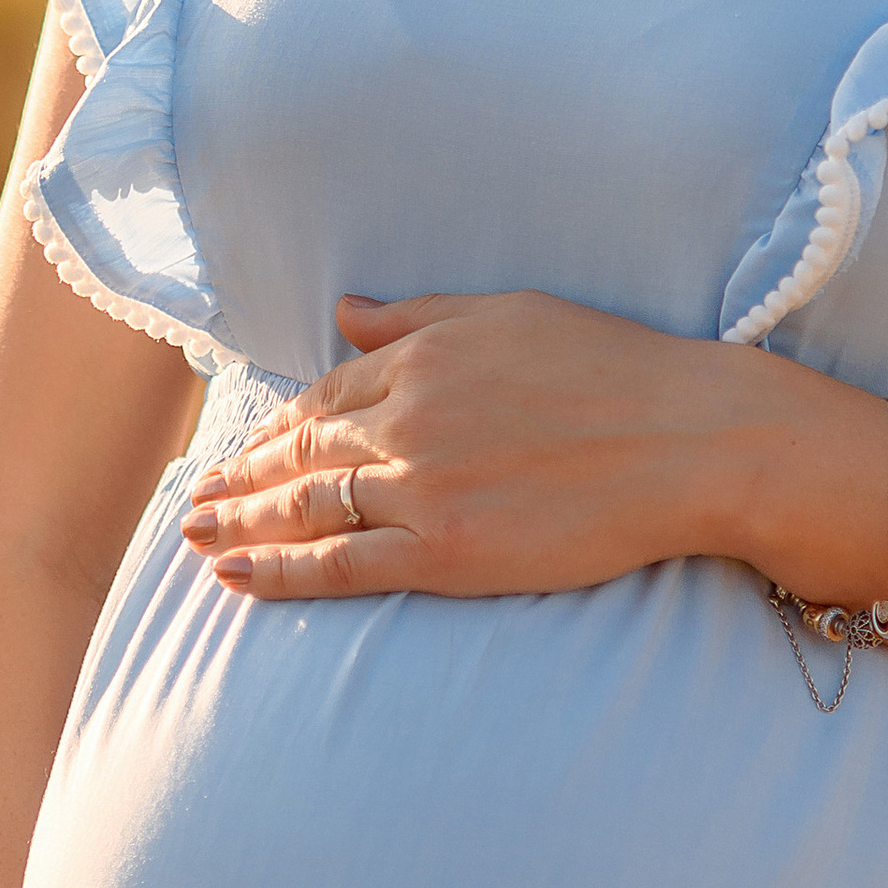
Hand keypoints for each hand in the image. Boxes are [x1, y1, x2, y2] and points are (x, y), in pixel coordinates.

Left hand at [180, 290, 765, 602]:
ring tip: (197, 535)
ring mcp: (420, 487)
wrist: (691, 438)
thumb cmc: (618, 369)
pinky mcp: (444, 550)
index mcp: (421, 355)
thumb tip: (345, 311)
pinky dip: (278, 570)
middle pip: (299, 451)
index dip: (279, 427)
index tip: (250, 448)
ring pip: (304, 507)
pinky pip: (338, 564)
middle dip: (240, 477)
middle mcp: (406, 417)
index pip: (325, 394)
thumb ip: (418, 316)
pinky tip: (236, 575)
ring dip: (240, 522)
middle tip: (197, 498)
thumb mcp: (510, 313)